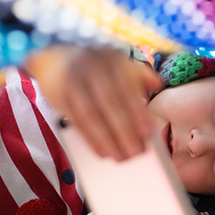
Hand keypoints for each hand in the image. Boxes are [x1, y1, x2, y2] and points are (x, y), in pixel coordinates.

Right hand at [25, 45, 162, 159]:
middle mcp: (93, 68)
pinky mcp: (59, 95)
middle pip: (110, 104)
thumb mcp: (119, 64)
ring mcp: (74, 81)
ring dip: (107, 140)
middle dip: (124, 130)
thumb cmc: (98, 67)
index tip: (147, 132)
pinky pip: (76, 121)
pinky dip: (90, 139)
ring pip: (91, 115)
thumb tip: (157, 84)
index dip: (137, 111)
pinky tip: (102, 153)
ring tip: (120, 158)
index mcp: (113, 60)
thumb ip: (139, 74)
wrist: (57, 56)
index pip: (127, 88)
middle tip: (136, 152)